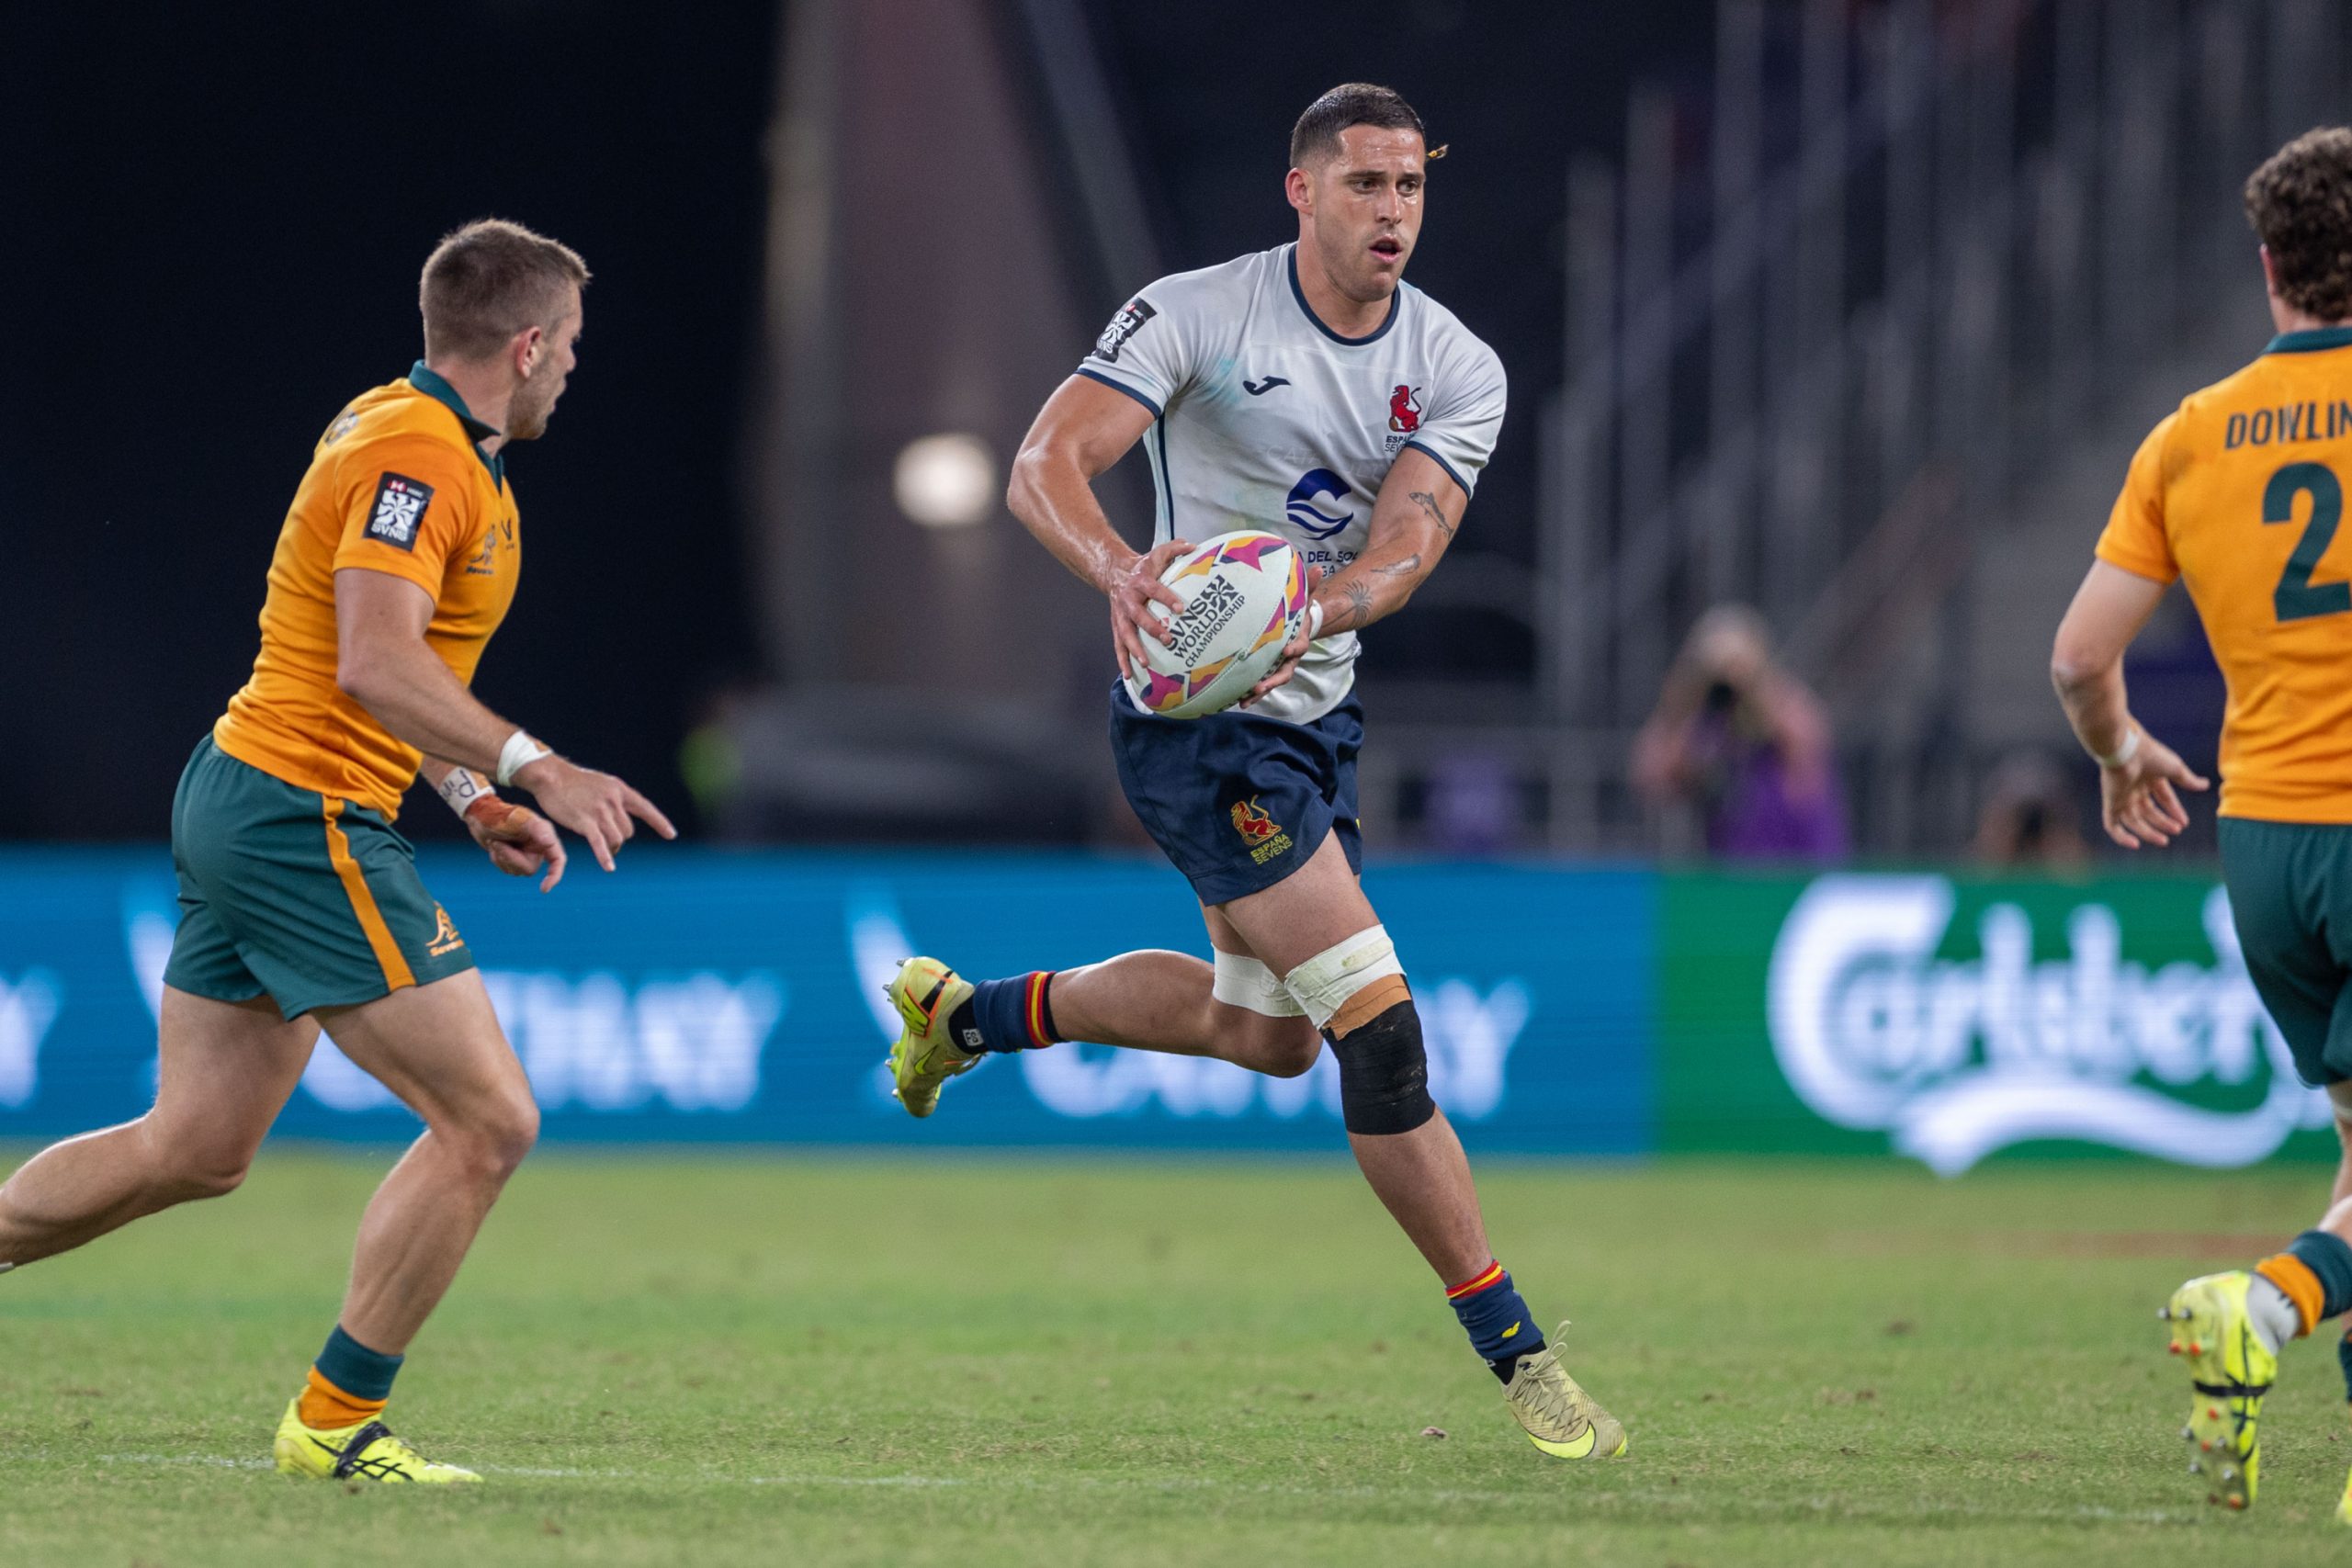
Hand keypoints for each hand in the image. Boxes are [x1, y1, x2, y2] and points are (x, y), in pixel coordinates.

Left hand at [464, 797, 567, 891]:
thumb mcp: (518, 819)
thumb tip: (550, 842)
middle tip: (497, 844)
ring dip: (502, 859)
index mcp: (545, 836)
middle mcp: (538, 847)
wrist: (480, 815)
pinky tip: (494, 846)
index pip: (558, 860)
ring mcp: (525, 853)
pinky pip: (507, 870)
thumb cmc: (500, 814)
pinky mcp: (513, 858)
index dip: (554, 876)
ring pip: (517, 871)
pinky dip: (498, 860)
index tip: (544, 889)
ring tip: (495, 841)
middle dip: (511, 859)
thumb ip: (537, 829)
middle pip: (530, 869)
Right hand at [511, 754, 678, 871]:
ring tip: (604, 850)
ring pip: (617, 839)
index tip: (671, 835)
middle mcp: (613, 800)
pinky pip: (600, 843)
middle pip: (628, 830)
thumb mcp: (601, 784)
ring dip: (612, 848)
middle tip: (608, 842)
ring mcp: (600, 811)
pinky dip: (605, 856)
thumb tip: (622, 815)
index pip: (645, 808)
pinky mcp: (585, 822)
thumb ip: (614, 799)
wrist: (551, 776)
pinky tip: (609, 867)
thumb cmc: (574, 782)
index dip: (659, 822)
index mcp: (619, 790)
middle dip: (620, 839)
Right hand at [1108, 538, 1193, 680]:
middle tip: (1168, 639)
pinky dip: (1122, 660)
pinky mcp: (1117, 625)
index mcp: (1141, 582)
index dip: (1166, 598)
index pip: (1154, 589)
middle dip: (1152, 629)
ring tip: (1146, 663)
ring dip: (1135, 649)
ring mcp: (1121, 615)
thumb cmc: (1143, 565)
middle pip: (1138, 616)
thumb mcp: (1158, 552)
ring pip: (1125, 634)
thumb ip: (1176, 548)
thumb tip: (1194, 546)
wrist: (1115, 571)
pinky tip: (1129, 674)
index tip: (1181, 608)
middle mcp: (1128, 599)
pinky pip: (1118, 644)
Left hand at [1238, 564, 1324, 706]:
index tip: (1287, 650)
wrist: (1298, 627)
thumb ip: (1310, 586)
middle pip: (1284, 673)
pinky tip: (1237, 700)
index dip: (1295, 649)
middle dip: (1272, 681)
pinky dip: (1250, 693)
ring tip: (1245, 700)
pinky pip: (1259, 684)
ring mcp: (1278, 667)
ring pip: (1271, 683)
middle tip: (1259, 686)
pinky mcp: (1267, 671)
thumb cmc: (1298, 612)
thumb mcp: (1305, 599)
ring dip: (1259, 692)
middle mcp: (1289, 659)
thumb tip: (1318, 567)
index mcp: (1299, 641)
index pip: (1300, 647)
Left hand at [2098, 730, 2210, 848]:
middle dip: (2162, 823)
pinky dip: (2121, 836)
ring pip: (2133, 821)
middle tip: (2175, 831)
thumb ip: (2188, 780)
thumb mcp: (2175, 769)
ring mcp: (2121, 796)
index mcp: (2150, 778)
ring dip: (2148, 832)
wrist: (2127, 750)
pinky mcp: (2110, 802)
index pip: (2163, 799)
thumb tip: (2206, 785)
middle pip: (2148, 812)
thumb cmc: (2151, 755)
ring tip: (2164, 840)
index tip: (2184, 823)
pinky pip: (2112, 825)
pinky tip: (2135, 844)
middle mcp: (2134, 788)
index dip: (2174, 811)